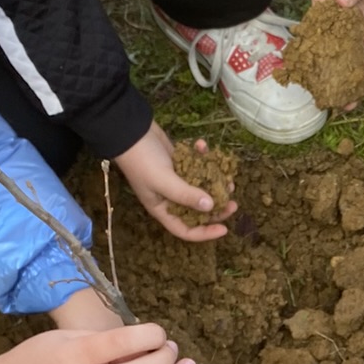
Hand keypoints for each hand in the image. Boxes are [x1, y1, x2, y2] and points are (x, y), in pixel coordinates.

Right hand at [114, 121, 230, 243]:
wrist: (130, 130)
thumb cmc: (142, 160)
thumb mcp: (164, 180)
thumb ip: (186, 195)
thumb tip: (211, 206)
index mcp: (162, 209)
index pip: (185, 230)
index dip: (205, 233)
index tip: (225, 229)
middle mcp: (170, 197)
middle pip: (197, 210)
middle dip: (217, 207)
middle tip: (233, 202)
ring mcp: (175, 179)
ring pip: (201, 187)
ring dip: (215, 183)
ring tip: (228, 179)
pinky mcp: (179, 162)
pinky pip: (196, 165)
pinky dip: (202, 156)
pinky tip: (203, 145)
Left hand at [311, 0, 363, 90]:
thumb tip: (343, 1)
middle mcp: (357, 41)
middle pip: (360, 71)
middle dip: (355, 90)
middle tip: (345, 104)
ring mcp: (339, 41)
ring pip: (339, 69)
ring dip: (332, 85)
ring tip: (324, 99)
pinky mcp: (322, 37)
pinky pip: (319, 55)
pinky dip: (312, 67)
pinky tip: (303, 79)